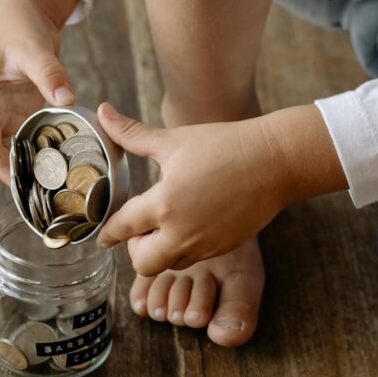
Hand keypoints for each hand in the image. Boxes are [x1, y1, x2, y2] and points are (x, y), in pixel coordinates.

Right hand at [0, 0, 78, 196]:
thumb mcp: (34, 47)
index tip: (16, 178)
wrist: (23, 15)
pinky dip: (10, 166)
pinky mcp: (9, 121)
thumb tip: (64, 99)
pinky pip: (2, 151)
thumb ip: (49, 73)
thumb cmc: (19, 27)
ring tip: (16, 189)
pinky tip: (33, 177)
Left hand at [95, 103, 296, 275]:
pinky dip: (184, 248)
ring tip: (167, 222)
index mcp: (165, 203)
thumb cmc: (225, 145)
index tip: (102, 236)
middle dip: (135, 250)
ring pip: (169, 265)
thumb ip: (132, 134)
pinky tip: (190, 222)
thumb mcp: (174, 139)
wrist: (276, 161)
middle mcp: (182, 232)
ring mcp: (205, 244)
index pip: (123, 228)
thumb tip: (101, 112)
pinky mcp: (223, 247)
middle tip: (141, 228)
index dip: (107, 232)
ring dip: (160, 250)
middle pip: (143, 263)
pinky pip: (193, 259)